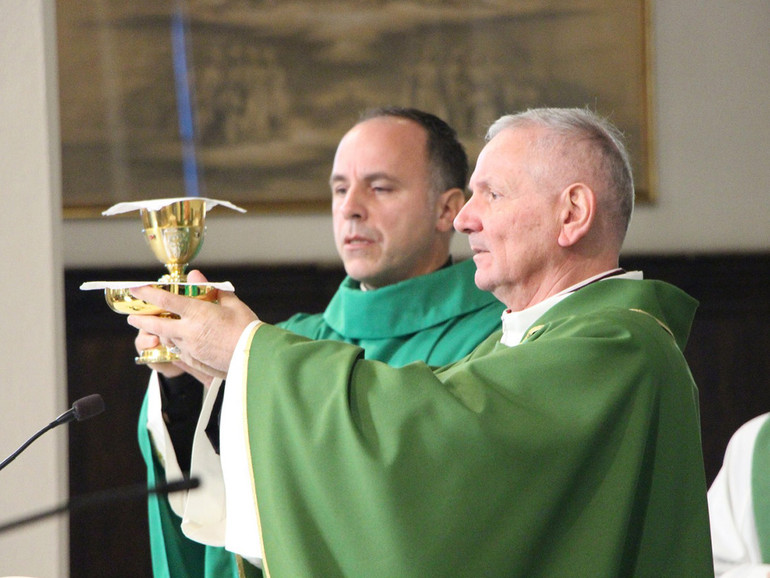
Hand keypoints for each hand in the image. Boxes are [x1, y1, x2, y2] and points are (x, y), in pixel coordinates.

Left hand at [127, 270, 258, 379]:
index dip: (148, 293)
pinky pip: (178, 351)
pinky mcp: (194, 360)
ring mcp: (189, 348)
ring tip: (156, 328)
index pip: (166, 300)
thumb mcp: (232, 303)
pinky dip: (174, 344)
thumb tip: (195, 276)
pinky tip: (177, 342)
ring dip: (159, 332)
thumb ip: (211, 290)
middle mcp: (188, 331)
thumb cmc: (247, 329)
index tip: (135, 289)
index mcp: (198, 314)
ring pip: (167, 338)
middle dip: (142, 319)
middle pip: (157, 324)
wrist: (255, 357)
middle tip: (132, 317)